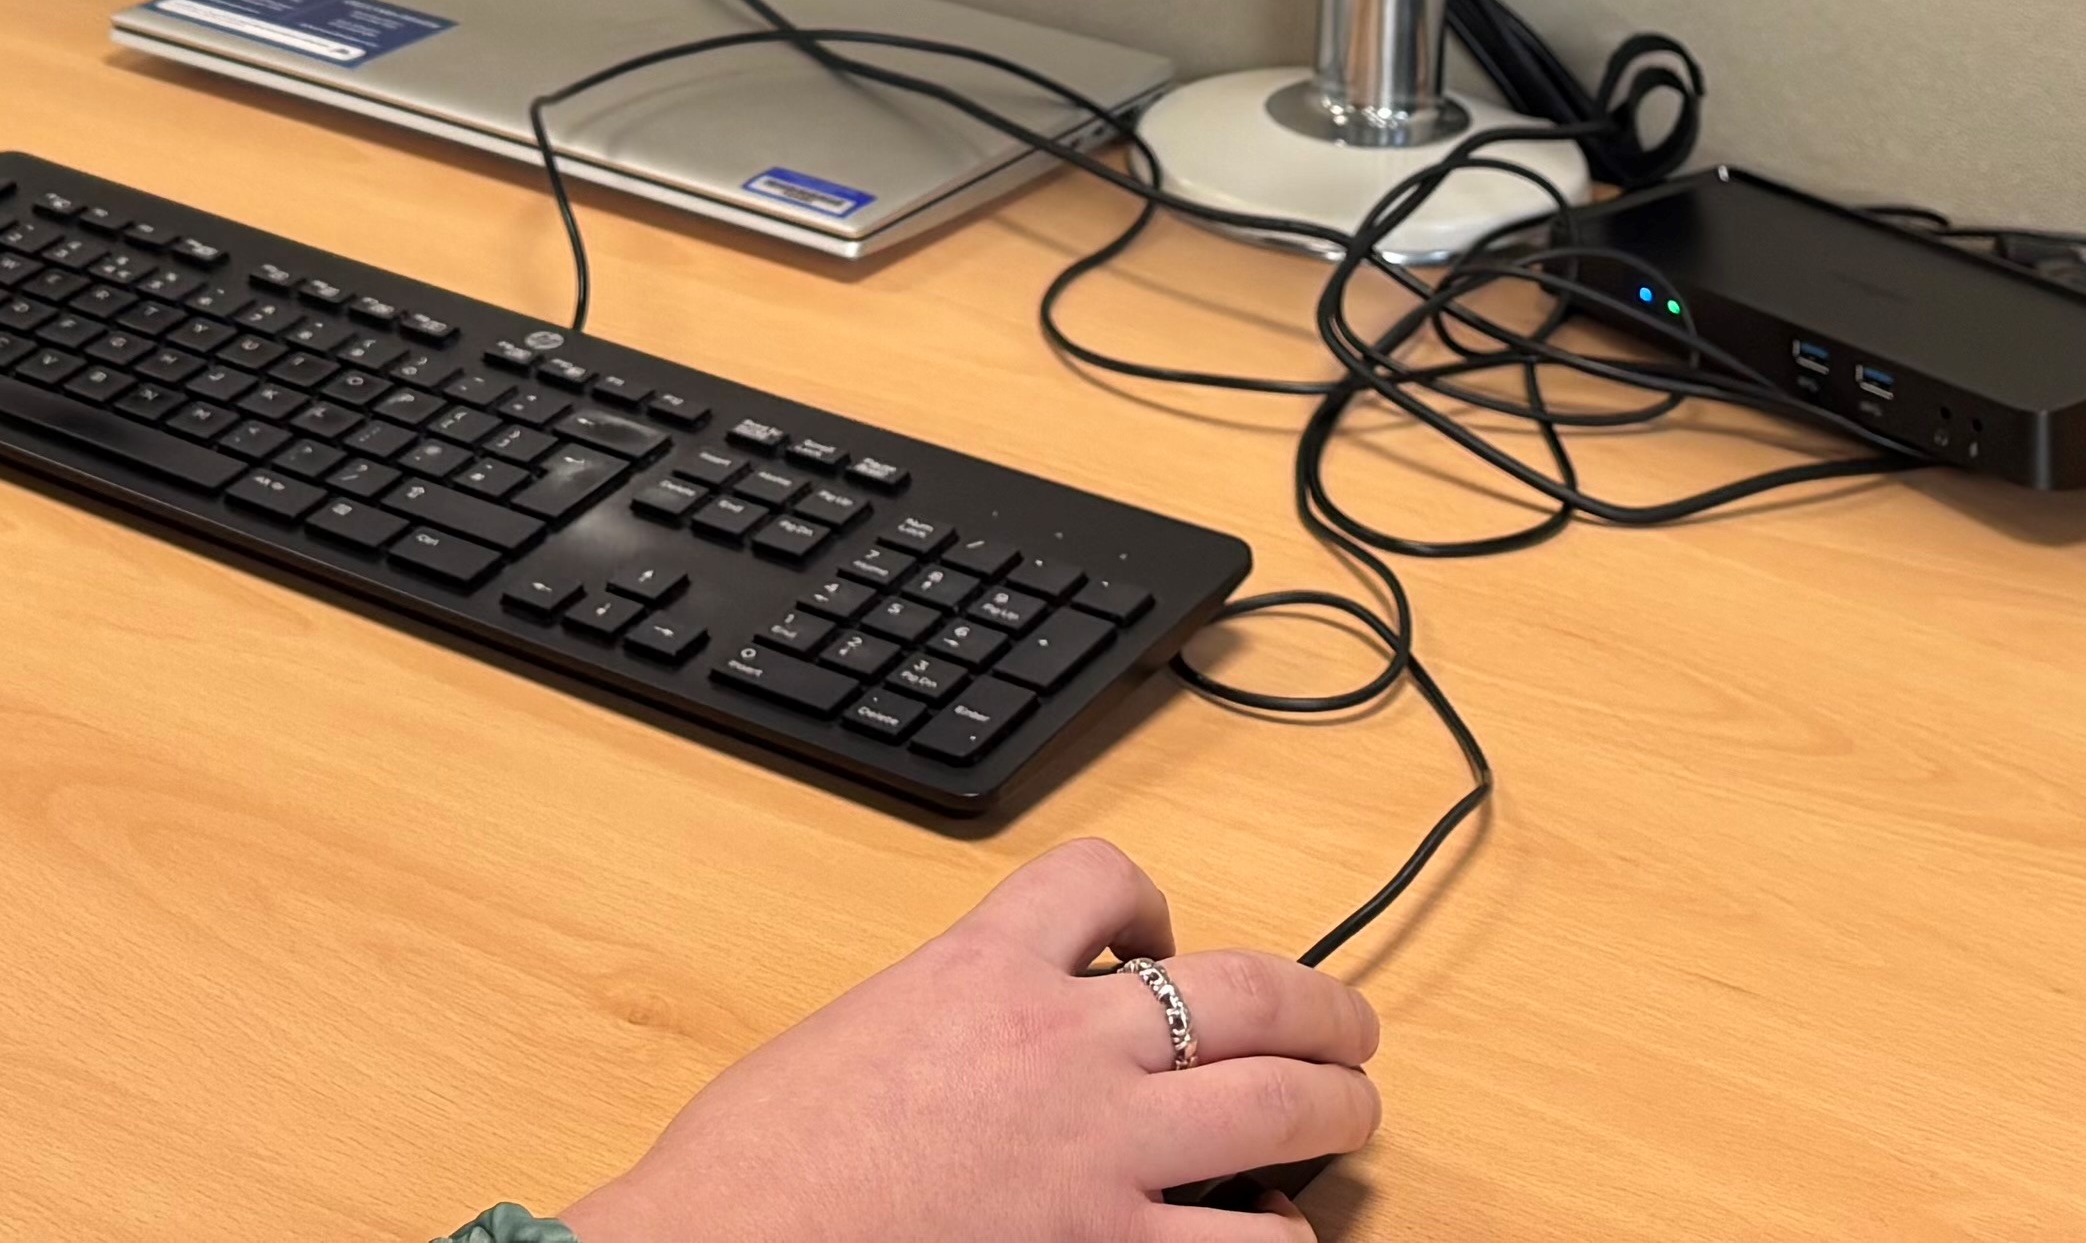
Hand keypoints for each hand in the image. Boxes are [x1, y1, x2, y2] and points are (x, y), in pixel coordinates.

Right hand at [559, 841, 1378, 1242]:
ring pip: (1279, 1103)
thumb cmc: (765, 1159)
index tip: (1155, 937)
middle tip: (1343, 1024)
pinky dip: (1284, 1235)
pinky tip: (1275, 1234)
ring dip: (1337, 1103)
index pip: (1102, 879)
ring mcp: (1103, 1153)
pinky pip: (1254, 1242)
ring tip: (1350, 1111)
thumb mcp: (856, 1036)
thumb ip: (941, 1019)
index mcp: (978, 970)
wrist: (734, 1240)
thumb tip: (986, 1047)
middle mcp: (1062, 1045)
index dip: (1150, 900)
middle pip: (1242, 988)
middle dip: (1316, 1004)